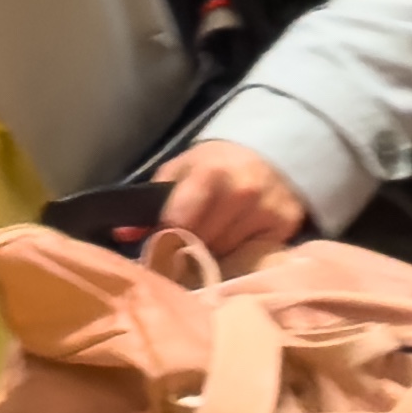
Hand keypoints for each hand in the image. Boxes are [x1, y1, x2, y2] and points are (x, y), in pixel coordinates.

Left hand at [159, 136, 315, 269]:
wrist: (270, 158)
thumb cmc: (215, 165)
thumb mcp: (179, 170)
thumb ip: (152, 199)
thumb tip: (125, 236)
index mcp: (211, 173)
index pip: (181, 220)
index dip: (164, 237)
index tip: (155, 246)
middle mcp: (243, 192)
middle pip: (203, 240)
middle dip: (185, 248)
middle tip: (176, 250)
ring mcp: (268, 210)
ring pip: (226, 252)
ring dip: (210, 254)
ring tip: (203, 246)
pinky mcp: (286, 226)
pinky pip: (252, 254)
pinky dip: (237, 254)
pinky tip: (230, 246)